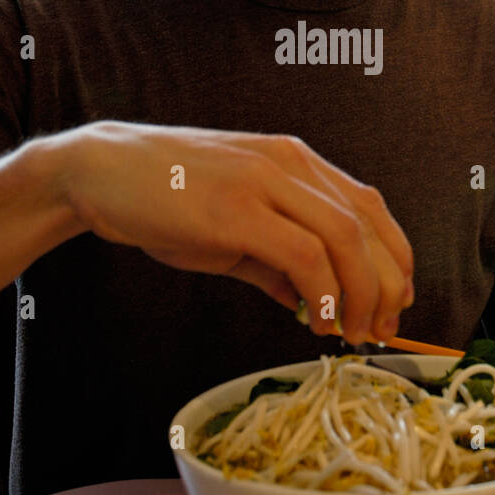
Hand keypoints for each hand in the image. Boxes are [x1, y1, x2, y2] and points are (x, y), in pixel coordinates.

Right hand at [61, 121, 413, 343]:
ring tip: (353, 333)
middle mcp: (290, 164)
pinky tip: (318, 322)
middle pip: (368, 225)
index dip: (393, 258)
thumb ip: (275, 261)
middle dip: (386, 284)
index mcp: (295, 161)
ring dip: (361, 295)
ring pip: (346, 239)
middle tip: (382, 329)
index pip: (369, 207)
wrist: (100, 172)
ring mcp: (264, 182)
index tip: (394, 302)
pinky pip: (304, 256)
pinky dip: (324, 295)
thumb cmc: (163, 197)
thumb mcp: (232, 226)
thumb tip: (311, 304)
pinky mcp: (237, 209)